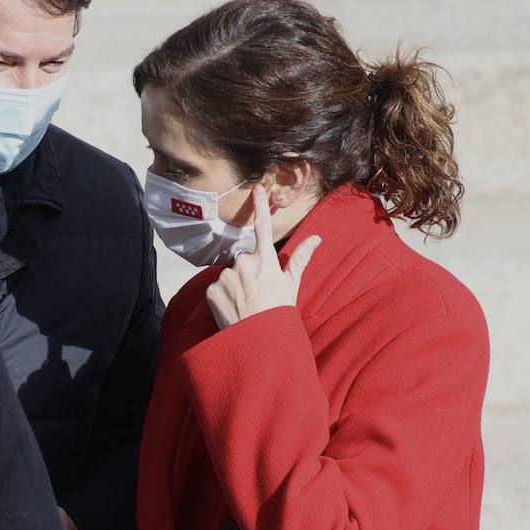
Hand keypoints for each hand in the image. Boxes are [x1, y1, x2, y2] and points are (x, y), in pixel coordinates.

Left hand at [205, 184, 321, 329]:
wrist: (258, 342)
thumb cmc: (278, 313)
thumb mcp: (291, 285)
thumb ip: (300, 259)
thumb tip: (316, 239)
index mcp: (266, 261)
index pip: (262, 227)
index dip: (260, 206)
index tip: (256, 188)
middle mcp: (244, 263)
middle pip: (243, 259)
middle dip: (247, 272)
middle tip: (256, 294)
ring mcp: (226, 275)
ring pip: (229, 273)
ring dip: (234, 285)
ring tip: (244, 304)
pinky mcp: (212, 288)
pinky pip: (216, 287)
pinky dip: (222, 296)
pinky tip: (232, 308)